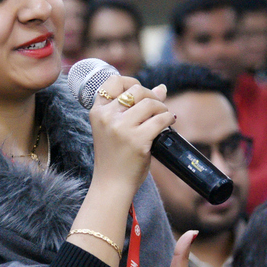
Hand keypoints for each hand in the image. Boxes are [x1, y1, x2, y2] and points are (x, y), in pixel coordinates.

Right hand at [88, 77, 174, 198]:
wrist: (111, 184)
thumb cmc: (115, 156)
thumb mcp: (115, 128)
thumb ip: (133, 107)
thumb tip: (162, 88)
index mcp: (97, 112)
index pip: (114, 81)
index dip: (131, 82)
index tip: (140, 94)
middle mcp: (107, 117)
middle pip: (137, 90)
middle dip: (152, 97)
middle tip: (157, 109)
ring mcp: (122, 128)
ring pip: (151, 103)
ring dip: (162, 108)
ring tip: (163, 117)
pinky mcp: (137, 140)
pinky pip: (161, 119)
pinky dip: (169, 119)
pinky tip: (169, 124)